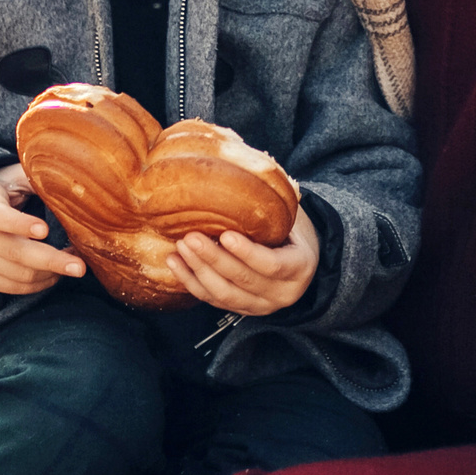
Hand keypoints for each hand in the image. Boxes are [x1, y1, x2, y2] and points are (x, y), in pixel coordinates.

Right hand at [0, 164, 86, 293]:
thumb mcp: (12, 178)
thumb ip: (37, 179)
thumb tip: (73, 185)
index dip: (20, 224)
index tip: (45, 230)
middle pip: (16, 253)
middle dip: (51, 261)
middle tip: (80, 267)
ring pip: (21, 275)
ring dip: (52, 272)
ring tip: (73, 262)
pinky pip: (16, 288)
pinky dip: (41, 283)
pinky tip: (55, 272)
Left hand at [166, 209, 318, 316]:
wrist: (300, 262)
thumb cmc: (293, 233)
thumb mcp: (293, 221)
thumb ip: (274, 210)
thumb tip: (249, 165)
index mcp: (299, 268)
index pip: (271, 265)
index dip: (247, 252)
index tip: (225, 234)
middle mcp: (282, 293)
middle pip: (242, 279)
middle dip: (213, 258)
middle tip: (191, 237)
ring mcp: (261, 306)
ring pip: (224, 294)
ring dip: (198, 270)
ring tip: (181, 247)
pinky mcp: (241, 309)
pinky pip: (212, 300)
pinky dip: (191, 282)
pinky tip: (175, 262)